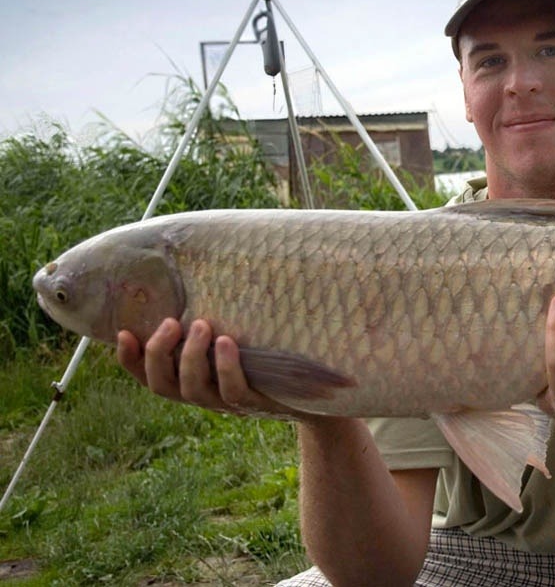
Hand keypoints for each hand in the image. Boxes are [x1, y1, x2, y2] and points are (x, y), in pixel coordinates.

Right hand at [116, 318, 303, 419]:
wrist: (315, 392)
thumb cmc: (268, 354)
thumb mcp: (238, 334)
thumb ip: (212, 317)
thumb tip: (195, 266)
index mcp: (191, 379)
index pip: (148, 375)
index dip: (130, 359)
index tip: (122, 332)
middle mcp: (204, 395)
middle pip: (163, 385)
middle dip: (159, 354)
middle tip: (171, 322)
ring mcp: (229, 403)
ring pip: (194, 390)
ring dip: (191, 357)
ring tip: (202, 324)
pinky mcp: (257, 404)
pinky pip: (234, 391)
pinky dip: (226, 366)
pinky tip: (227, 342)